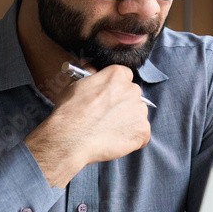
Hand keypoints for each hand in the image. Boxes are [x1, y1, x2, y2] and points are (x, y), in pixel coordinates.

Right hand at [27, 65, 150, 186]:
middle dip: (124, 104)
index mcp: (117, 75)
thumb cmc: (70, 112)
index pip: (125, 76)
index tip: (109, 97)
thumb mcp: (76, 84)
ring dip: (129, 121)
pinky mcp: (142, 131)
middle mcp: (132, 90)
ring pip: (138, 115)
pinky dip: (132, 139)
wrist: (71, 139)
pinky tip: (116, 141)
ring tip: (110, 130)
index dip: (116, 88)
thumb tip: (93, 71)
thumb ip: (92, 77)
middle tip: (108, 116)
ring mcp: (140, 111)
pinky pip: (142, 135)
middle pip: (133, 95)